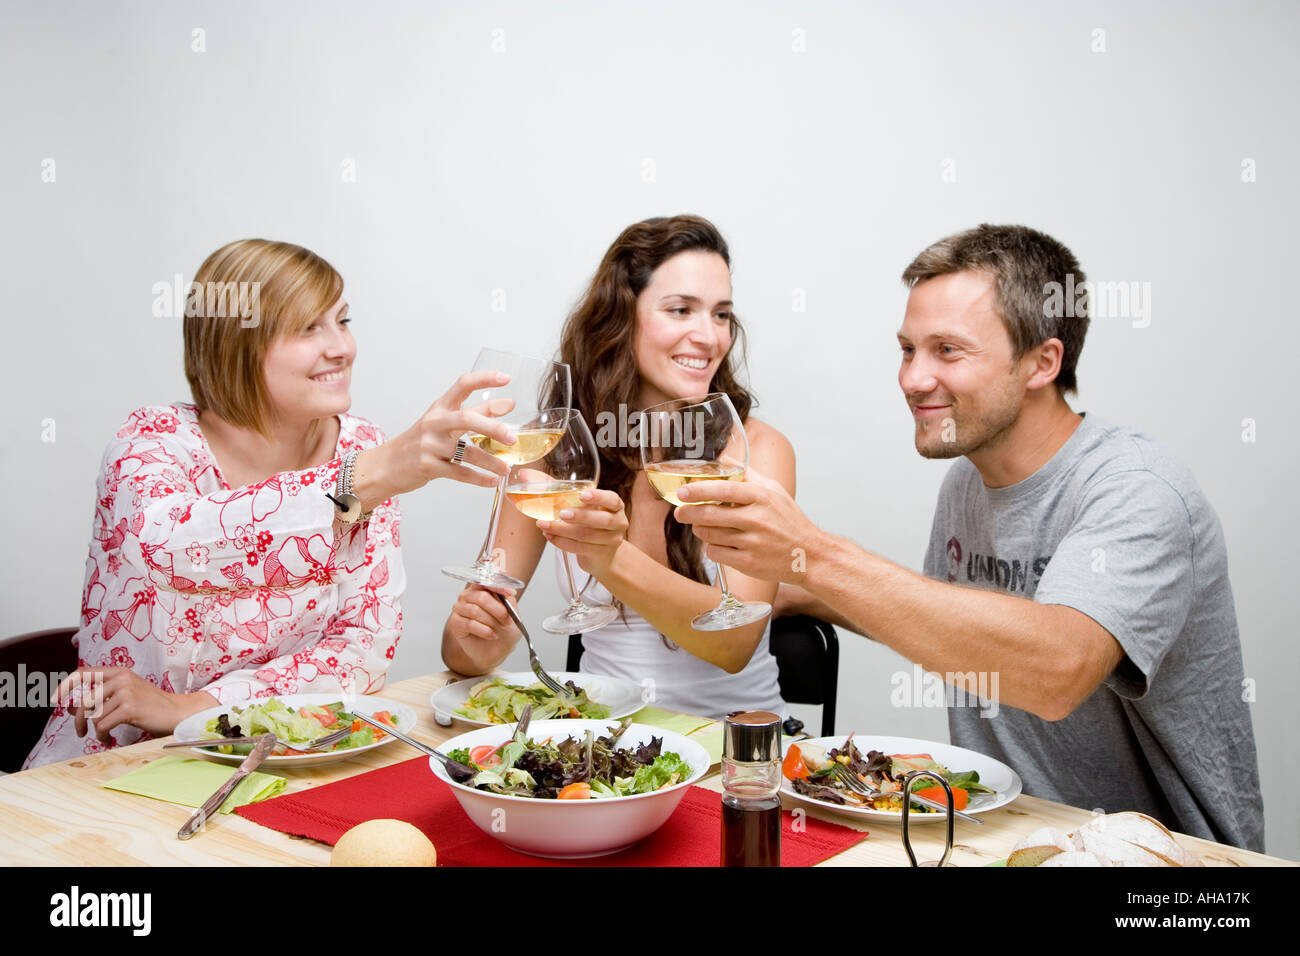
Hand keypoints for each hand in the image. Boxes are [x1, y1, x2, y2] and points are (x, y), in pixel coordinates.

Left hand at [54, 667, 216, 741]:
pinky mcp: (130, 708)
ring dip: (95, 730)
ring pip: (94, 715)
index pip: (83, 672)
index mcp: (119, 672)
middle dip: (78, 720)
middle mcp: (121, 678)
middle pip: (85, 700)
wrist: (177, 712)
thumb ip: (99, 699)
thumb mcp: (124, 696)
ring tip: (103, 736)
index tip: (55, 699)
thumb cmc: (150, 706)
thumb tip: (67, 707)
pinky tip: (108, 738)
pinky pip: (103, 724)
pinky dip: (102, 735)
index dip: (65, 685)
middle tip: (79, 732)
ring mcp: (126, 692)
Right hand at [355, 370, 517, 506]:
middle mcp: (434, 423)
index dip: (485, 379)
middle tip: (512, 439)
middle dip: (492, 428)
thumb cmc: (421, 441)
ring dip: (490, 461)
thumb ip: (477, 413)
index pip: (463, 385)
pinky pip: (459, 473)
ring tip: (506, 469)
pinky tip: (492, 481)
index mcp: (440, 408)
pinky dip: (478, 478)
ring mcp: (429, 445)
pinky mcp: (428, 467)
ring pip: (467, 452)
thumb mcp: (445, 422)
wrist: (386, 465)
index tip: (506, 378)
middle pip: (466, 419)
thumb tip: (508, 404)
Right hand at [445, 584, 521, 671]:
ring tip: (498, 629)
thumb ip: (510, 601)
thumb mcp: (513, 614)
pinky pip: (469, 624)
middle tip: (506, 620)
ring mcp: (460, 608)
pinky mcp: (455, 623)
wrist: (498, 650)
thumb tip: (508, 592)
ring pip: (475, 611)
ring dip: (491, 622)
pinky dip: (485, 631)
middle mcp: (468, 596)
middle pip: (481, 597)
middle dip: (498, 610)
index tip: (510, 593)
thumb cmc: (503, 630)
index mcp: (481, 589)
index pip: (485, 580)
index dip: (498, 586)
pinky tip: (492, 635)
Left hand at [537, 488, 628, 576]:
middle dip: (580, 516)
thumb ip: (554, 487)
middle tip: (561, 513)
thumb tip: (525, 474)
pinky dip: (562, 542)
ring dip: (563, 531)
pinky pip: (580, 549)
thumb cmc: (588, 521)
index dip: (598, 497)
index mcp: (614, 506)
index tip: (582, 495)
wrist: (601, 553)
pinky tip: (550, 536)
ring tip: (545, 526)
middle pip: (602, 520)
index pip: (612, 499)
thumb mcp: (578, 503)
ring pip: (587, 536)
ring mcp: (611, 540)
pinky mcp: (601, 554)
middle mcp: (617, 522)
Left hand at [673, 466, 823, 584]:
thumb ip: (750, 475)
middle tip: (680, 512)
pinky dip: (712, 548)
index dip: (699, 490)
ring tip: (705, 527)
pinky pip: (716, 554)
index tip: (682, 492)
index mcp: (762, 497)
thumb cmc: (790, 521)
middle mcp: (757, 519)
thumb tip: (725, 459)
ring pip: (709, 535)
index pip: (724, 490)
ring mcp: (752, 543)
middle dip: (688, 513)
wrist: (810, 555)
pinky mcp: (748, 563)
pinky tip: (721, 544)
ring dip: (701, 530)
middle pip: (710, 515)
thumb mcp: (775, 492)